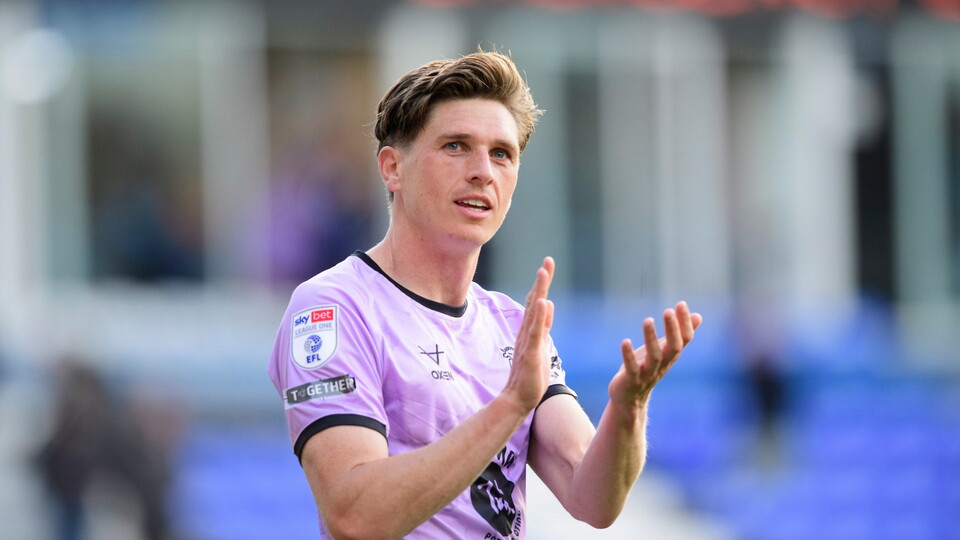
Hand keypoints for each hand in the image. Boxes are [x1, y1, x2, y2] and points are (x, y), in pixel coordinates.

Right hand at [501, 257, 555, 412]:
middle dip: (542, 281)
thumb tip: (547, 303)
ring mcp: (528, 341)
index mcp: (531, 330)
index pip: (537, 302)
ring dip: (539, 291)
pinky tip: (542, 301)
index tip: (547, 265)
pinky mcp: (531, 352)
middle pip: (534, 301)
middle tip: (548, 260)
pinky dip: (538, 315)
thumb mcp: (540, 345)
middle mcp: (527, 331)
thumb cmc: (529, 375)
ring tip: (543, 272)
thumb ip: (543, 325)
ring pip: (534, 311)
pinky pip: (535, 331)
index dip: (542, 284)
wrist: (517, 398)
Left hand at [609, 301, 701, 411]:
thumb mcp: (663, 350)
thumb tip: (698, 316)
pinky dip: (629, 356)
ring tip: (647, 320)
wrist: (630, 398)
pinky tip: (625, 341)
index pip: (684, 339)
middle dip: (672, 330)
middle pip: (673, 348)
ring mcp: (648, 373)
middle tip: (668, 311)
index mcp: (670, 356)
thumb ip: (678, 334)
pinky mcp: (631, 380)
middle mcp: (663, 364)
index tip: (681, 304)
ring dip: (651, 339)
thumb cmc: (647, 368)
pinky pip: (632, 368)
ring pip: (654, 357)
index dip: (684, 323)